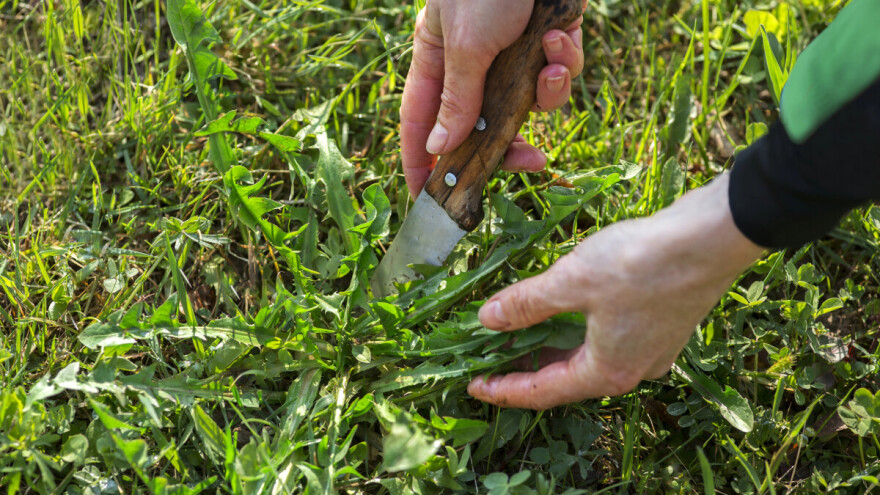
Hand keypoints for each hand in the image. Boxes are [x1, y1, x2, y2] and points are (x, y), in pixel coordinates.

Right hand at [400, 0, 585, 197]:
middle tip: (528, 162)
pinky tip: (561, 38)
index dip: (421, 164)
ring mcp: (510, 55)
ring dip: (545, 95)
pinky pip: (556, 75)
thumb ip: (458, 100)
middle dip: (508, 143)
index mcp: (436, 61)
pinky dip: (563, 63)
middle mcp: (472, 64)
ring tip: (550, 70)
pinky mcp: (545, 43)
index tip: (428, 202)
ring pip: (526, 105)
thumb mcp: (467, 45)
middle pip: (482, 126)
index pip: (421, 125)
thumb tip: (439, 150)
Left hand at [467, 174, 765, 408]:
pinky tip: (560, 308)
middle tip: (488, 357)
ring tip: (516, 332)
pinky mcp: (660, 324)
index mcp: (606, 372)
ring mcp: (650, 349)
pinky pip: (606, 337)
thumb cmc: (640, 264)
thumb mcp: (570, 282)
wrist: (710, 238)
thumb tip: (487, 319)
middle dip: (524, 366)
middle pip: (564, 377)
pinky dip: (576, 329)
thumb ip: (526, 304)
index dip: (503, 389)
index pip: (541, 392)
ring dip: (550, 345)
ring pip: (586, 356)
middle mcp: (630, 369)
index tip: (473, 385)